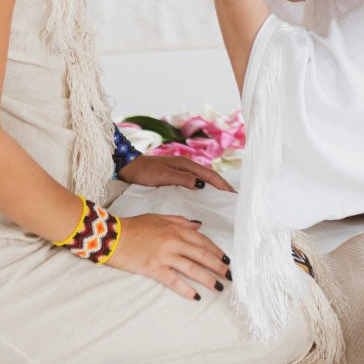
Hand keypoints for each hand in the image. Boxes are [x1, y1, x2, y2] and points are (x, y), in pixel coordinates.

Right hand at [108, 212, 229, 299]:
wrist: (112, 235)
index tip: (226, 259)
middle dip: (217, 266)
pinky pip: (173, 281)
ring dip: (207, 279)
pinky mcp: (153, 268)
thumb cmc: (135, 226)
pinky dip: (185, 289)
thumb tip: (198, 225)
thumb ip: (180, 221)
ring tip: (218, 287)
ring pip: (192, 268)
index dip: (216, 251)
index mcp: (176, 229)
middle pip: (201, 255)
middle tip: (229, 275)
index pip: (202, 241)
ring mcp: (164, 256)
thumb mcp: (159, 218)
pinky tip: (195, 296)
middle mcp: (173, 241)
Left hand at [118, 153, 234, 191]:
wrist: (130, 167)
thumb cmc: (145, 171)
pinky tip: (206, 196)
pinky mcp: (177, 176)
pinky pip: (196, 182)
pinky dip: (204, 188)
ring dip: (214, 187)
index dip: (222, 184)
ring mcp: (182, 171)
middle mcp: (187, 166)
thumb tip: (201, 184)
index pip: (209, 175)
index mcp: (186, 164)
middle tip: (233, 198)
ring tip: (223, 198)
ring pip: (204, 179)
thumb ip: (182, 178)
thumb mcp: (163, 175)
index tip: (232, 194)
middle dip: (222, 186)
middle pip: (210, 176)